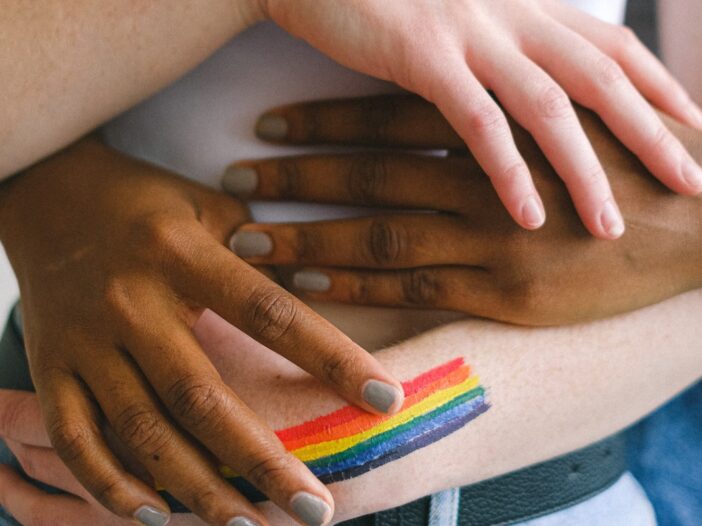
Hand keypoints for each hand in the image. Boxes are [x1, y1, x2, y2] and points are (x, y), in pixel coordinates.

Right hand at [0, 139, 403, 525]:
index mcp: (182, 254)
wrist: (45, 191)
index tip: (383, 400)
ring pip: (142, 431)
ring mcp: (84, 340)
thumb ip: (261, 253)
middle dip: (263, 462)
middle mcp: (132, 301)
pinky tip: (155, 515)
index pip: (270, 313)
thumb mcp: (207, 207)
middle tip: (318, 511)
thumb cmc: (144, 202)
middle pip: (202, 396)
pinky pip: (75, 437)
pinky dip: (109, 484)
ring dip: (197, 489)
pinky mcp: (49, 365)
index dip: (331, 358)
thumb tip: (324, 288)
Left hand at [223, 96, 701, 324]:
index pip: (388, 119)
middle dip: (296, 175)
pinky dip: (360, 286)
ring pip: (381, 234)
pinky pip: (417, 289)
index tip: (267, 123)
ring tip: (249, 239)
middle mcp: (483, 181)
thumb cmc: (636, 162)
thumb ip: (505, 102)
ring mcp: (492, 240)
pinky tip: (312, 282)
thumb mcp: (572, 111)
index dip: (323, 121)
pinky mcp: (507, 292)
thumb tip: (453, 90)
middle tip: (232, 177)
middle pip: (369, 173)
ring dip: (310, 235)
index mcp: (495, 129)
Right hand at [257, 0, 701, 238]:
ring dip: (585, 172)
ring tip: (611, 227)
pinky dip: (508, 172)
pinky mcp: (424, 57)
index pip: (610, 43)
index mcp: (524, 1)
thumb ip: (503, 38)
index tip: (691, 122)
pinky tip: (530, 216)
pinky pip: (478, 123)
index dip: (657, 83)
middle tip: (690, 184)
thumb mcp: (460, 12)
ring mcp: (471, 34)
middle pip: (600, 78)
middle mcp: (511, 12)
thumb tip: (531, 79)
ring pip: (548, 108)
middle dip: (652, 134)